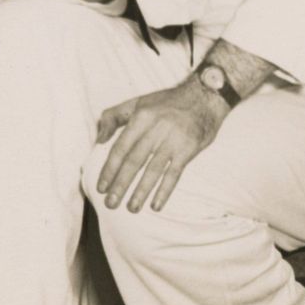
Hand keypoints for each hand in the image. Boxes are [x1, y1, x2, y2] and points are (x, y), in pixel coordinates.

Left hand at [92, 77, 222, 211]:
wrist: (205, 96)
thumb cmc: (167, 102)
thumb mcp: (138, 102)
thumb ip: (114, 116)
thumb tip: (99, 139)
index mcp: (141, 117)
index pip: (121, 147)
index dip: (109, 169)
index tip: (101, 186)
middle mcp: (156, 128)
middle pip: (134, 161)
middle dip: (120, 184)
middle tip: (111, 203)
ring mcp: (173, 140)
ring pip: (153, 170)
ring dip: (140, 191)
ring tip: (131, 208)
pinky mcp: (188, 149)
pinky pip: (174, 173)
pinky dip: (164, 190)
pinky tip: (156, 205)